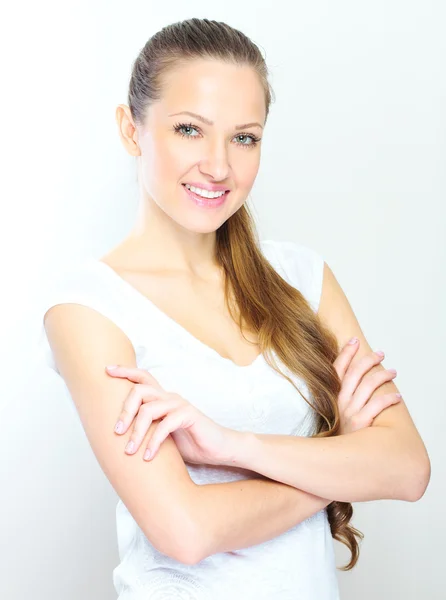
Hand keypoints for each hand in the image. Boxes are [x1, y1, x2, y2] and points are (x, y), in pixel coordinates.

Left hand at [105, 365, 236, 464]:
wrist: (219, 449)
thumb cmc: (191, 443)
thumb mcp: (162, 435)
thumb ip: (147, 430)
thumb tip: (119, 439)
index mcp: (163, 399)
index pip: (142, 378)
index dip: (125, 371)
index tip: (107, 370)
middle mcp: (170, 397)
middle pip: (140, 390)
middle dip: (124, 410)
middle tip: (116, 432)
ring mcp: (180, 405)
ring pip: (149, 409)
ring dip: (136, 431)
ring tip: (130, 451)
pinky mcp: (189, 416)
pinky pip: (165, 425)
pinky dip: (154, 442)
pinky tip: (148, 457)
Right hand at [333, 338, 401, 434]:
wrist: (334, 459)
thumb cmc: (338, 433)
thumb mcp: (333, 412)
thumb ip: (340, 395)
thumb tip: (352, 378)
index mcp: (331, 396)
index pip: (337, 369)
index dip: (346, 353)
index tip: (354, 341)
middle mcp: (339, 402)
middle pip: (355, 373)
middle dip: (368, 360)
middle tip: (380, 354)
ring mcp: (350, 413)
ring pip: (368, 386)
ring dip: (382, 375)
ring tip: (393, 371)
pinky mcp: (361, 424)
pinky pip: (377, 406)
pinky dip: (388, 399)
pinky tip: (397, 396)